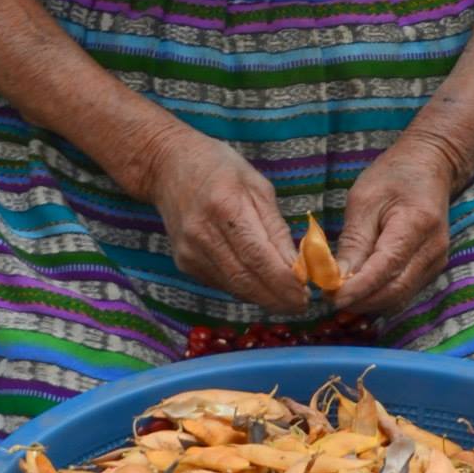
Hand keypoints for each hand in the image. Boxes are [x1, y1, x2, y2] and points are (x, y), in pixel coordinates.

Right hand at [143, 127, 306, 313]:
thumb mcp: (257, 186)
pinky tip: (262, 287)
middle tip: (302, 305)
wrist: (168, 167)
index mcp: (225, 207)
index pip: (257, 256)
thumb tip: (298, 265)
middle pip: (244, 279)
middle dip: (277, 298)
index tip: (305, 293)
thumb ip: (277, 228)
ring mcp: (190, 252)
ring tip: (288, 300)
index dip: (282, 281)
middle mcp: (203, 234)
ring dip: (264, 298)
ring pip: (233, 287)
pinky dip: (246, 289)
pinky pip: (222, 283)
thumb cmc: (220, 169)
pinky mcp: (184, 263)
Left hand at [335, 138, 456, 315]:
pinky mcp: (431, 269)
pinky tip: (359, 288)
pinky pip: (404, 291)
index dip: (359, 288)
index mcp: (417, 224)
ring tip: (340, 293)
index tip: (331, 297)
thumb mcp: (364, 200)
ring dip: (368, 301)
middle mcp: (432, 249)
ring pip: (399, 297)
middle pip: (395, 291)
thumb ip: (353, 240)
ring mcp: (435, 262)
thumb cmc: (394, 177)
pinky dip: (379, 295)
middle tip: (328, 297)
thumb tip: (337, 278)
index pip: (386, 267)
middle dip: (360, 300)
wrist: (430, 167)